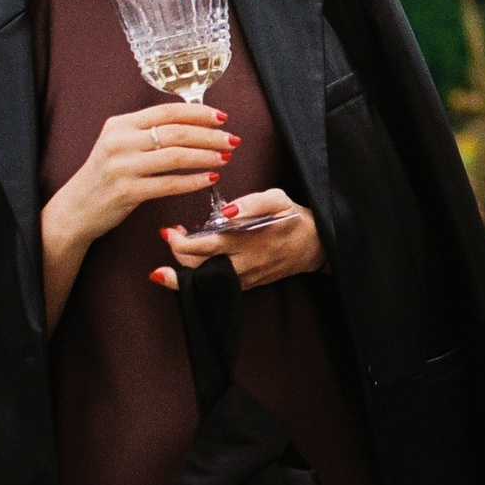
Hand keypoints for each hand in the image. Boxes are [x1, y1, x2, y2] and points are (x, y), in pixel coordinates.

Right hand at [42, 100, 232, 260]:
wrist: (76, 208)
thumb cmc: (106, 174)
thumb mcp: (120, 144)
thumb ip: (148, 131)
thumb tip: (193, 121)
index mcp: (120, 124)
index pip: (167, 111)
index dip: (199, 113)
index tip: (222, 117)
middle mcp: (119, 142)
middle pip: (176, 132)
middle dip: (210, 135)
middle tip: (232, 139)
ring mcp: (122, 167)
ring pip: (176, 156)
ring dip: (206, 156)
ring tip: (225, 157)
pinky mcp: (126, 192)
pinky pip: (169, 184)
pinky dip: (194, 180)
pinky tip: (210, 178)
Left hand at [147, 187, 325, 290]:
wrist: (315, 246)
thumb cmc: (294, 219)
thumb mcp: (278, 199)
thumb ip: (251, 202)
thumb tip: (225, 211)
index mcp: (249, 242)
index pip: (206, 247)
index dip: (182, 243)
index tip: (169, 231)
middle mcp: (244, 264)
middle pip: (199, 268)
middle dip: (177, 253)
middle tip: (172, 234)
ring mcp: (245, 278)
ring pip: (205, 280)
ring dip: (185, 266)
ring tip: (181, 243)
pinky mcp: (247, 285)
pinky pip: (217, 284)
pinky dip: (200, 274)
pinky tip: (194, 260)